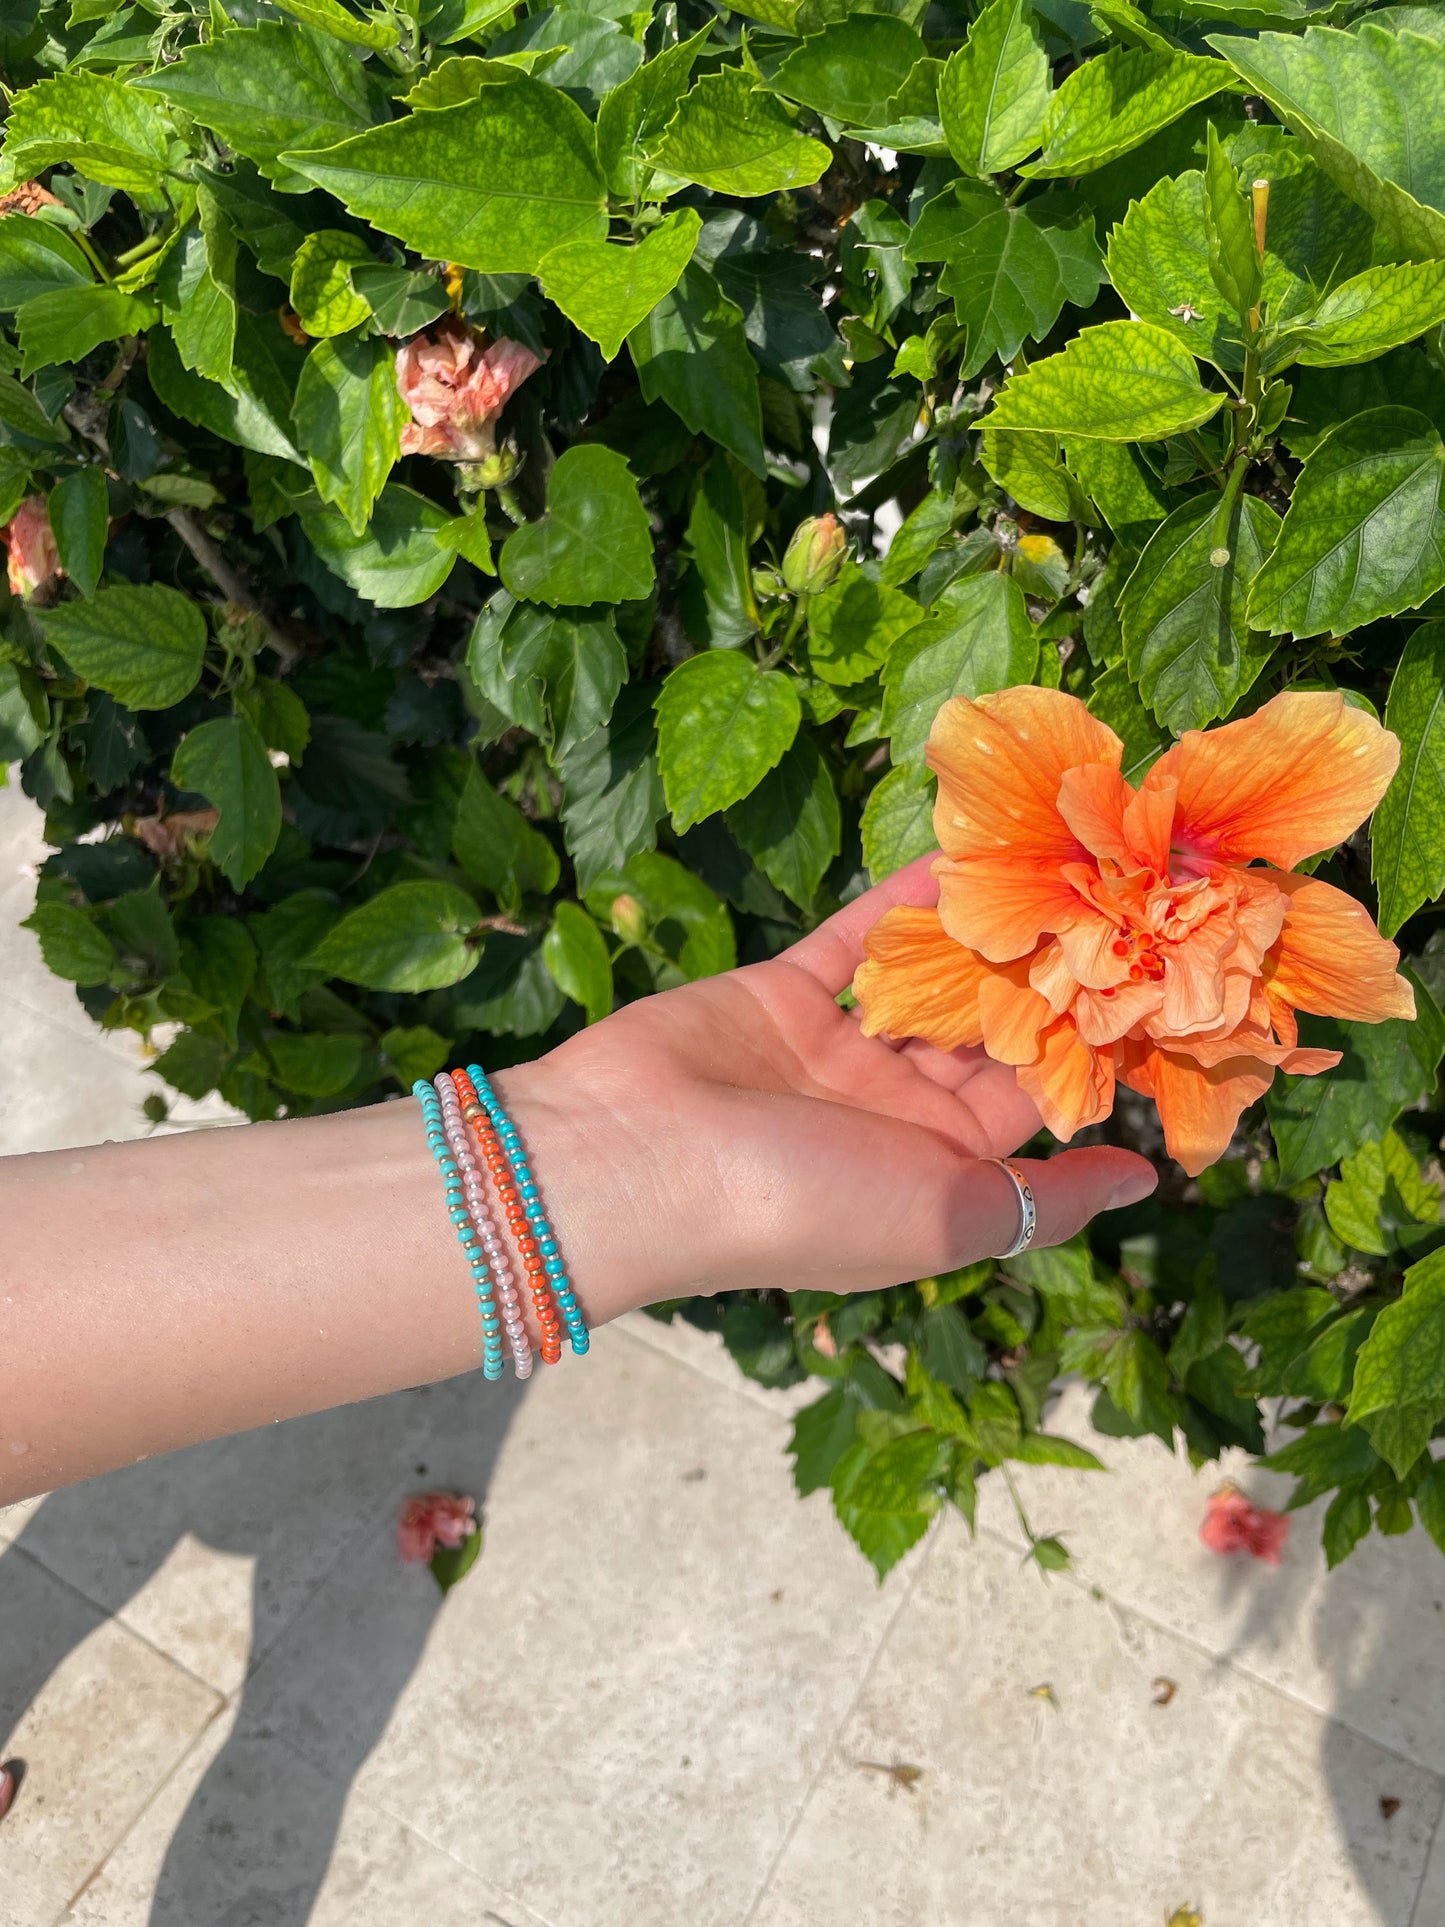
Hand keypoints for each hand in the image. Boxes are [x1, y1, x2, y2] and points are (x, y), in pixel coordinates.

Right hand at [502, 859, 1157, 1310]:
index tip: (1147, 978)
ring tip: (1045, 870)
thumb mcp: (945, 1216)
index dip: (1085, 1046)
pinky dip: (900, 903)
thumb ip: (1046, 1196)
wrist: (635, 1161)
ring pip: (923, 982)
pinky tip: (958, 858)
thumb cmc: (799, 1204)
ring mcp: (832, 1053)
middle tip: (1108, 902)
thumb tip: (1147, 1177)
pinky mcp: (779, 996)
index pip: (1029, 1104)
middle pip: (981, 1038)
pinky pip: (853, 941)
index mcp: (934, 1175)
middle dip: (1037, 979)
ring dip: (976, 934)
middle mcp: (889, 1116)